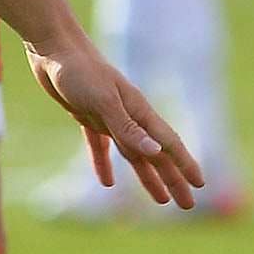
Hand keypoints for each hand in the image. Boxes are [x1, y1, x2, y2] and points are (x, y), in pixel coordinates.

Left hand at [23, 36, 202, 207]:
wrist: (52, 48)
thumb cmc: (80, 71)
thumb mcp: (104, 102)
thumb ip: (128, 129)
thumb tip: (156, 153)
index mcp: (138, 112)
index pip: (168, 144)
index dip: (185, 165)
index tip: (200, 184)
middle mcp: (128, 117)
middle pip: (155, 155)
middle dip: (172, 180)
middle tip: (187, 205)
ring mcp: (108, 117)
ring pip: (132, 154)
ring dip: (147, 177)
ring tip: (160, 199)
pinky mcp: (86, 115)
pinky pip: (100, 146)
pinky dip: (104, 164)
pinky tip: (106, 182)